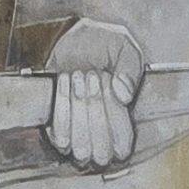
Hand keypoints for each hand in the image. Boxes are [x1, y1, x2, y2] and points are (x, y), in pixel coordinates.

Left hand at [43, 18, 147, 169]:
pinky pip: (59, 135)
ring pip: (79, 145)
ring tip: (79, 75)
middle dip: (96, 109)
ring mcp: (80, 137)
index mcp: (128, 122)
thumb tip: (124, 96)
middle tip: (93, 75)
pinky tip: (65, 79)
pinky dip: (62, 104)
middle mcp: (105, 137)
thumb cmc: (104, 46)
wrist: (74, 38)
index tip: (109, 81)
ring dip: (78, 106)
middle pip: (101, 149)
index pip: (123, 143)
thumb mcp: (125, 48)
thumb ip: (129, 69)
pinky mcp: (58, 131)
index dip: (115, 116)